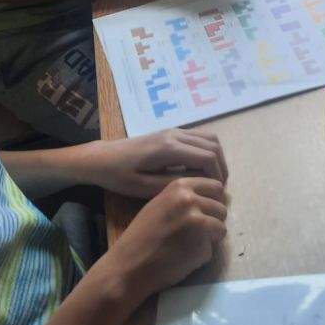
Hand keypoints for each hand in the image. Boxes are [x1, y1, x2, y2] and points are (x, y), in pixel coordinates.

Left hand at [79, 130, 227, 197]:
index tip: (217, 193)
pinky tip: (201, 169)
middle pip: (214, 145)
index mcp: (169, 148)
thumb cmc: (120, 176)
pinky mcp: (172, 132)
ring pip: (210, 138)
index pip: (208, 157)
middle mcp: (176, 134)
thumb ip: (173, 185)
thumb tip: (200, 185)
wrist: (103, 158)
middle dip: (221, 167)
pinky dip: (208, 151)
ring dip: (217, 158)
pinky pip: (200, 137)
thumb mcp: (144, 188)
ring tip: (213, 179)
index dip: (217, 176)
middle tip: (219, 189)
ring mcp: (175, 130)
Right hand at [98, 177, 226, 302]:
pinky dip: (200, 257)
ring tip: (186, 246)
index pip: (216, 186)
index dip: (212, 201)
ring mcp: (198, 221)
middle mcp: (191, 200)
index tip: (205, 211)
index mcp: (180, 186)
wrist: (128, 266)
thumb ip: (183, 198)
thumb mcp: (160, 204)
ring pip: (221, 229)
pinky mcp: (201, 244)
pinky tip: (181, 258)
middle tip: (192, 234)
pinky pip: (211, 250)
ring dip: (209, 240)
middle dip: (212, 222)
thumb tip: (209, 199)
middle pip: (221, 208)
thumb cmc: (141, 237)